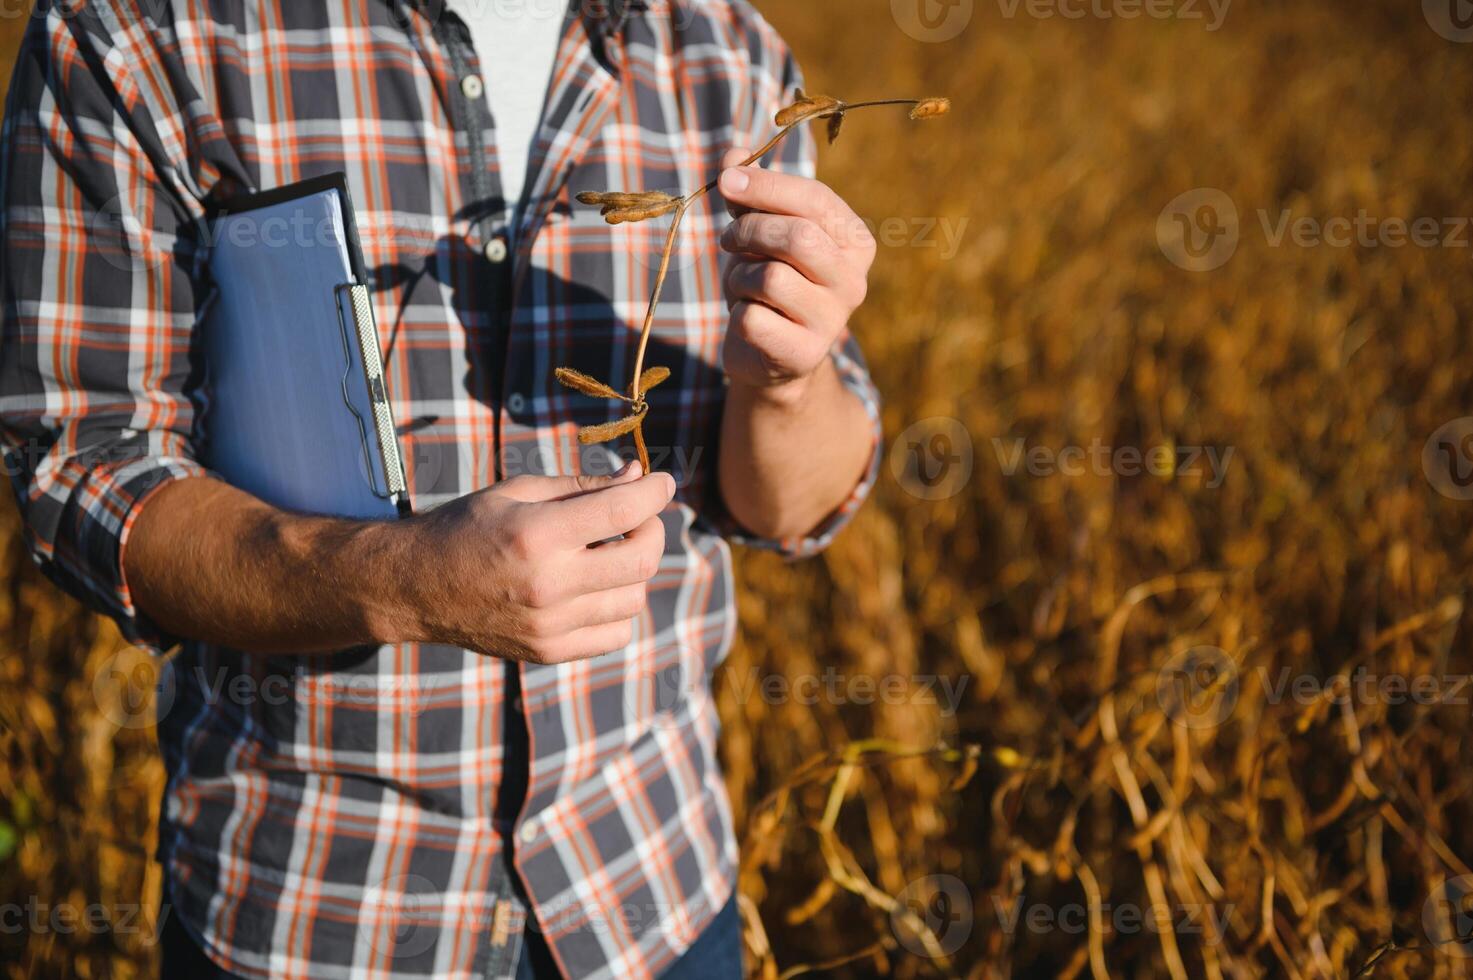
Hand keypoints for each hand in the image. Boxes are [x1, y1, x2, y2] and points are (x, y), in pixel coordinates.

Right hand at [404, 462, 673, 663]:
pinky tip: (595, 587)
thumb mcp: (519, 491)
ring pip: (634, 598)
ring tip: (607, 552)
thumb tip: (638, 477)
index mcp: (539, 534)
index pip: (625, 510)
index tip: (662, 483)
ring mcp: (551, 625)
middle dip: (652, 529)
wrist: (415, 588)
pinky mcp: (549, 651)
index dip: (656, 491)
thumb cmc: (467, 527)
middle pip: (643, 559)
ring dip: (634, 570)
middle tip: (638, 517)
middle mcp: (549, 584)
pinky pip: (616, 633)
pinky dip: (618, 607)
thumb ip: (582, 486)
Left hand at [717, 148, 875, 400]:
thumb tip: (733, 153)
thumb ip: (749, 193)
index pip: (816, 200)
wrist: (768, 354)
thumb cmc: (767, 281)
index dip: (766, 186)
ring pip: (770, 278)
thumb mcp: (759, 232)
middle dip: (749, 230)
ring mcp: (832, 321)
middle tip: (727, 239)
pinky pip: (752, 318)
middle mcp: (854, 281)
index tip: (725, 180)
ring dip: (739, 275)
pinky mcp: (803, 355)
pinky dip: (736, 314)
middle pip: (798, 237)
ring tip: (742, 285)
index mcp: (855, 242)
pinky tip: (748, 320)